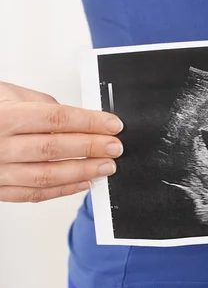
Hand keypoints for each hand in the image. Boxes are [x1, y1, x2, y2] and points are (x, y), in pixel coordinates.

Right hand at [0, 82, 123, 202]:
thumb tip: (77, 119)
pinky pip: (33, 194)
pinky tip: (83, 183)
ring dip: (82, 172)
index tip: (113, 125)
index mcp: (4, 117)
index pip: (57, 119)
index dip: (89, 122)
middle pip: (55, 148)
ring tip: (106, 167)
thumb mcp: (8, 94)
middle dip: (91, 148)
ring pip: (46, 175)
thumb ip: (42, 105)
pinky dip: (62, 190)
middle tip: (115, 147)